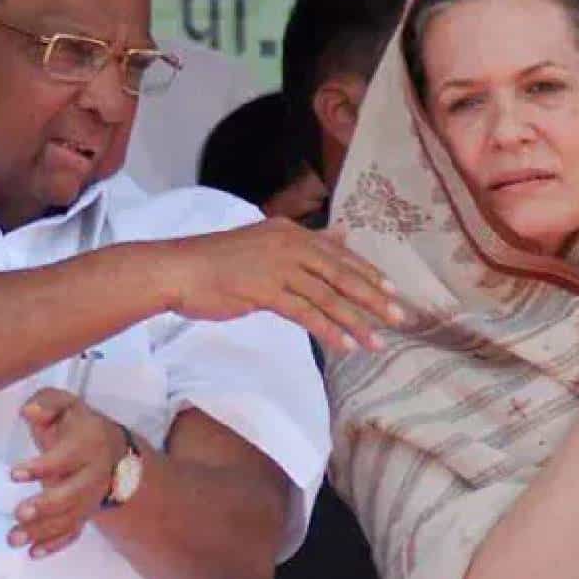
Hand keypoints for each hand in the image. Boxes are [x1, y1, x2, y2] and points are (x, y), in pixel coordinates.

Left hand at [8, 387, 123, 558]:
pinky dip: (55, 544)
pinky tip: (33, 552)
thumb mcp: (65, 404)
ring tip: (13, 538)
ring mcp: (90, 497)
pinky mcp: (84, 513)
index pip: (66, 458)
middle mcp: (94, 474)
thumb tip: (29, 411)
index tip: (14, 473)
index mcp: (89, 443)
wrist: (111, 449)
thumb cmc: (78, 426)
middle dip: (47, 505)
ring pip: (70, 517)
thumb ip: (47, 402)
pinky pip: (73, 532)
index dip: (42, 467)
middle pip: (74, 494)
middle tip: (19, 513)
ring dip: (43, 530)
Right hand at [160, 218, 404, 352]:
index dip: (368, 273)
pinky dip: (328, 330)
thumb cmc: (216, 261)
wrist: (178, 270)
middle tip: (400, 317)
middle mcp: (289, 245)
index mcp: (291, 232)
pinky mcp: (265, 291)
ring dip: (356, 322)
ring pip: (328, 297)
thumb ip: (303, 241)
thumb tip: (339, 235)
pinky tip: (343, 346)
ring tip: (377, 342)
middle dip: (373, 298)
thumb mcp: (264, 242)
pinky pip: (305, 313)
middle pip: (342, 274)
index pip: (339, 254)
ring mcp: (278, 267)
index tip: (392, 292)